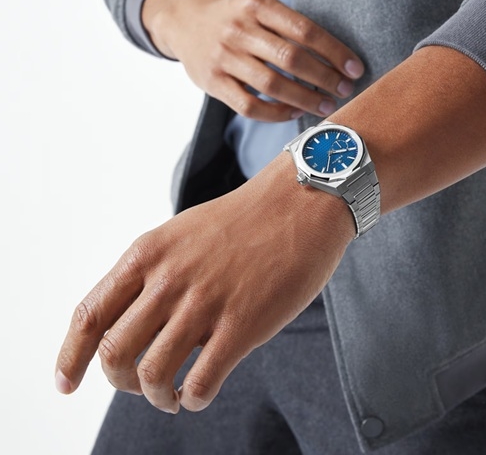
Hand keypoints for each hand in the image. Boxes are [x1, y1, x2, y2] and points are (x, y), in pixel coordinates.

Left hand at [55, 154, 354, 412]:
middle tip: (139, 384)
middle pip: (114, 354)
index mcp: (148, 254)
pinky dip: (192, 399)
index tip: (66, 384)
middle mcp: (169, 279)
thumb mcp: (183, 233)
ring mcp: (205, 302)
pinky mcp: (243, 324)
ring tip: (172, 395)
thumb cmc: (245, 219)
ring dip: (156, 397)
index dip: (70, 358)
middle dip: (120, 382)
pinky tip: (199, 392)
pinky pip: (200, 383)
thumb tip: (135, 323)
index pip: (89, 316)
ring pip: (152, 375)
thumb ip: (154, 273)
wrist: (301, 202)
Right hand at [143, 0, 364, 121]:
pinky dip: (277, 113)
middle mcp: (239, 29)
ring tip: (326, 105)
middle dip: (325, 78)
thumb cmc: (235, 18)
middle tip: (345, 90)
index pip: (305, 30)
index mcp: (257, 5)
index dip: (334, 51)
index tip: (354, 68)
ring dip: (306, 99)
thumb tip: (334, 60)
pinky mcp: (213, 82)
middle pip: (291, 58)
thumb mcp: (258, 7)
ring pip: (272, 85)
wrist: (184, 20)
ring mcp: (224, 57)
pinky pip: (250, 106)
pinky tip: (294, 112)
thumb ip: (289, 27)